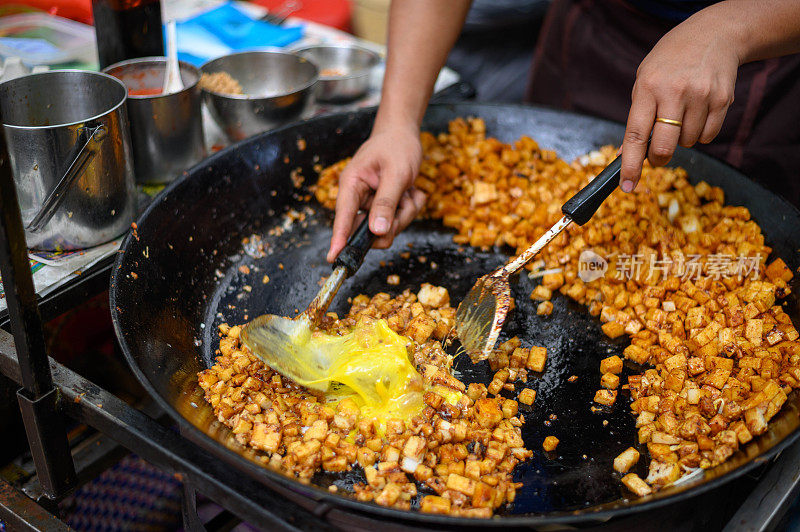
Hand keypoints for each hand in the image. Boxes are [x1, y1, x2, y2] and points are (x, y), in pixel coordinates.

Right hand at [326, 122, 425, 262]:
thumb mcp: (396, 173)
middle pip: (370, 229)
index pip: (343, 217)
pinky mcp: (384, 207)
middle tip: (405, 201)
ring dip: (405, 211)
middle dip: (393, 220)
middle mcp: (358, 198)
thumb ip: (386, 202)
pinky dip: (410, 206)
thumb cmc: (396, 146)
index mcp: (352, 185)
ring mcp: (371, 204)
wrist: (403, 134)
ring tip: (410, 190)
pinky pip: (399, 220)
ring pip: (389, 227)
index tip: (335, 259)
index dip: (339, 239)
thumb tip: (376, 231)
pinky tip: (411, 190)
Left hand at [620, 13, 738, 191]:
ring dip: (681, 139)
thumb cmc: (669, 63)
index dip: (631, 165)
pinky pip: (708, 136)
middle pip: (665, 146)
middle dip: (659, 158)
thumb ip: (635, 118)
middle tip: (658, 156)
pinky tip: (698, 111)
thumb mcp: (644, 80)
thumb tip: (625, 155)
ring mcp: (701, 95)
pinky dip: (700, 133)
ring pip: (688, 143)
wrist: (713, 34)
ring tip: (682, 113)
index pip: (636, 135)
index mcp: (648, 88)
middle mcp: (674, 92)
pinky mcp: (723, 99)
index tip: (627, 186)